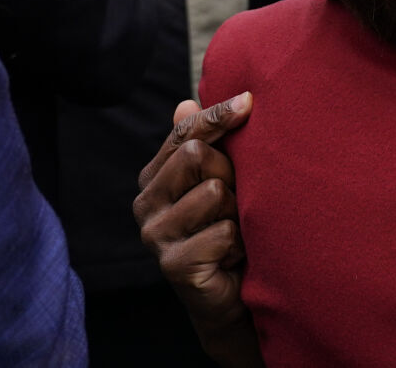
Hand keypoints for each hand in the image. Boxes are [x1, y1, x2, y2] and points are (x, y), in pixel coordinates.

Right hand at [134, 95, 262, 367]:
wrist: (231, 296)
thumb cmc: (228, 228)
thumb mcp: (219, 180)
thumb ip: (204, 143)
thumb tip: (184, 103)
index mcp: (154, 177)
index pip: (184, 132)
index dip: (218, 115)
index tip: (250, 101)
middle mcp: (146, 204)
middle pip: (197, 155)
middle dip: (230, 172)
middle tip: (237, 201)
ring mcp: (155, 236)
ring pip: (215, 191)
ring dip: (238, 211)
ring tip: (235, 230)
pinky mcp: (173, 265)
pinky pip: (223, 230)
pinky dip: (239, 241)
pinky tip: (233, 256)